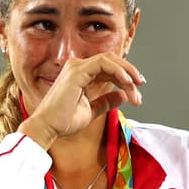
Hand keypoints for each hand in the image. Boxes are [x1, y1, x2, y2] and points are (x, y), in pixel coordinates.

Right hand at [19, 54, 145, 150]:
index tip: (137, 90)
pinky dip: (118, 71)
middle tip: (141, 84)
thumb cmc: (63, 122)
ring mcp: (77, 67)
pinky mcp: (77, 71)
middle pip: (111, 61)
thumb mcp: (91, 110)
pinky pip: (104, 64)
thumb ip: (106, 101)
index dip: (124, 76)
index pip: (108, 68)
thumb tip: (123, 95)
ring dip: (127, 73)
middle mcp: (78, 67)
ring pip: (110, 60)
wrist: (47, 128)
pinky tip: (127, 83)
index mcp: (80, 74)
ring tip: (137, 86)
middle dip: (129, 72)